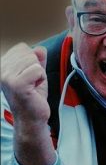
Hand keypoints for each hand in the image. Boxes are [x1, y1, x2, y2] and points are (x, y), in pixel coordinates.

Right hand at [1, 43, 55, 164]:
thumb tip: (39, 49)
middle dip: (36, 67)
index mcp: (2, 66)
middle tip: (31, 82)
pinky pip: (38, 70)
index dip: (32, 60)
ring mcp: (6, 77)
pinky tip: (34, 89)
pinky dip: (41, 79)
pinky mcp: (16, 84)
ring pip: (34, 61)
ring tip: (32, 86)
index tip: (28, 76)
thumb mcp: (36, 72)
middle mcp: (0, 71)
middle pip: (29, 53)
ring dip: (39, 74)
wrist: (31, 116)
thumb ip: (38, 58)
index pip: (22, 47)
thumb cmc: (33, 94)